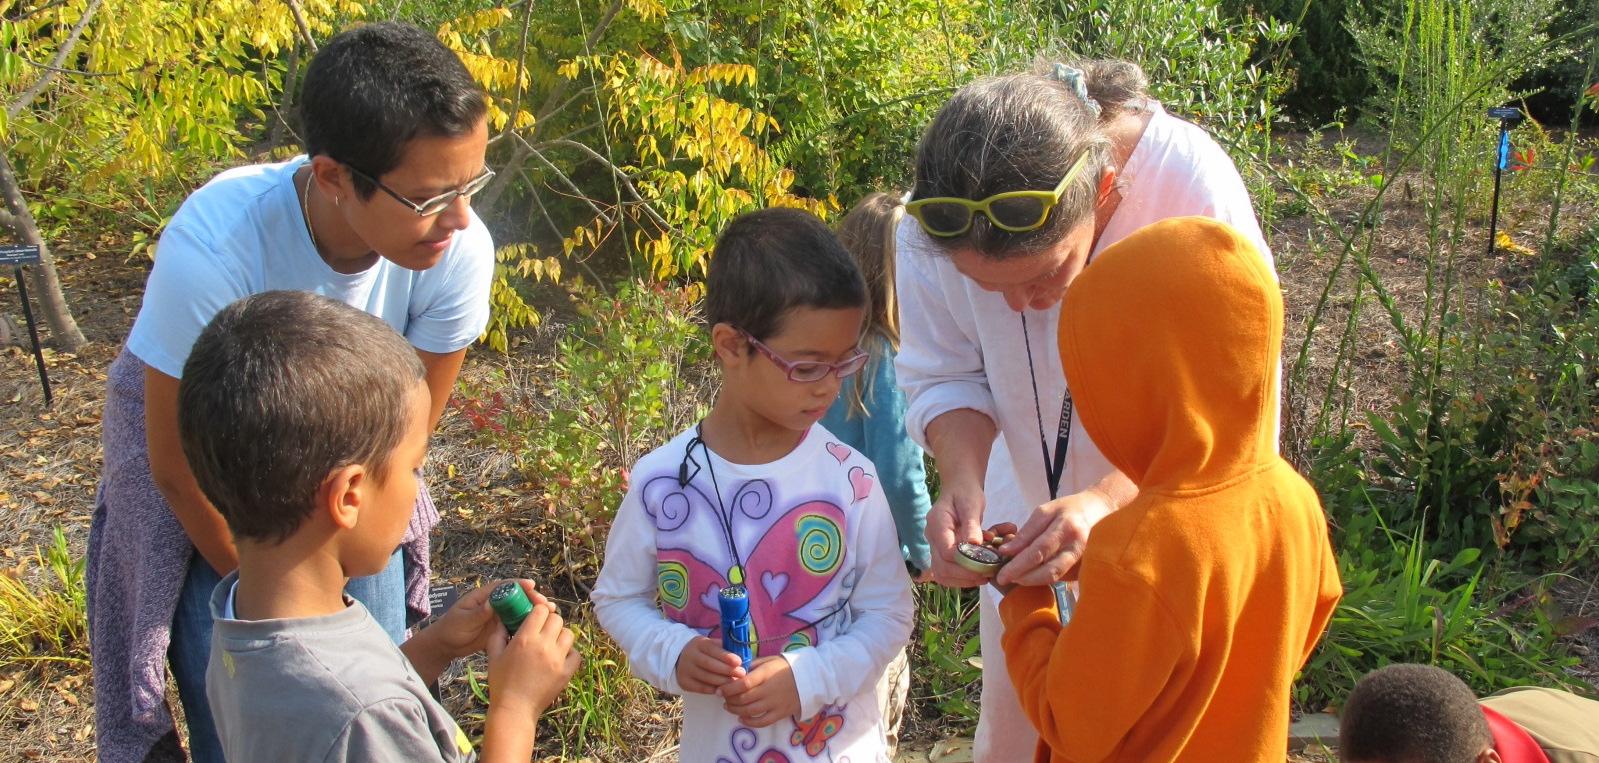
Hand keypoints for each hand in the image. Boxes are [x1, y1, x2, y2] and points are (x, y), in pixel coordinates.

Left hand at [430, 579, 542, 659]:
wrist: (447, 645)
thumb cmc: (451, 628)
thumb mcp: (462, 620)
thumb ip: (477, 613)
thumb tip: (492, 603)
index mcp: (485, 596)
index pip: (504, 586)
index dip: (519, 584)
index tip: (532, 585)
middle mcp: (495, 603)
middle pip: (517, 597)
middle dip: (532, 598)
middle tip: (546, 604)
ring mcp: (500, 616)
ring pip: (520, 610)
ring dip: (535, 611)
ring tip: (551, 614)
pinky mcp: (502, 628)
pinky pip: (518, 624)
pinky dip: (529, 624)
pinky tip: (541, 628)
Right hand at [485, 597, 580, 715]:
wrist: (514, 709)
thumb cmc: (501, 683)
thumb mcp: (493, 656)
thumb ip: (498, 634)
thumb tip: (504, 619)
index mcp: (525, 638)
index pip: (541, 610)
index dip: (538, 611)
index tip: (534, 617)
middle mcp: (544, 645)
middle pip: (557, 619)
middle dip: (549, 621)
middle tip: (542, 631)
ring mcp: (558, 658)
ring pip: (569, 633)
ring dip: (560, 635)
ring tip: (551, 644)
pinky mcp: (567, 671)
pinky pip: (576, 653)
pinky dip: (570, 653)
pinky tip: (559, 657)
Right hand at [675, 636, 744, 694]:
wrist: (681, 659)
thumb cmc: (705, 652)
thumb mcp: (711, 645)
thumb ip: (724, 649)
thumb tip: (743, 655)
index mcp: (699, 643)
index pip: (712, 649)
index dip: (726, 656)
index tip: (739, 662)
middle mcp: (690, 655)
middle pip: (709, 664)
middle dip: (727, 670)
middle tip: (741, 674)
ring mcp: (685, 670)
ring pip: (706, 677)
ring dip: (722, 681)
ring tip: (735, 683)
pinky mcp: (684, 682)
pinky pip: (701, 688)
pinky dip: (714, 689)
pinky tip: (724, 690)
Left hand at [719, 656, 799, 726]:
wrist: (809, 678)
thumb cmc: (785, 667)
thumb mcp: (769, 660)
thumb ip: (752, 666)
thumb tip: (735, 672)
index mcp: (766, 674)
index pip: (744, 683)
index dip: (729, 688)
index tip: (719, 689)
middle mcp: (769, 690)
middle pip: (744, 698)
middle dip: (729, 699)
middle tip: (723, 698)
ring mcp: (775, 703)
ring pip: (750, 711)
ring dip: (735, 710)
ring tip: (728, 707)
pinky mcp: (780, 713)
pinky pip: (762, 722)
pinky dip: (749, 722)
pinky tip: (741, 718)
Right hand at [924, 478, 989, 587]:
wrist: (958, 488)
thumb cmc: (966, 493)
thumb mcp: (972, 504)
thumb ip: (972, 524)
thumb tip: (974, 544)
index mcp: (937, 524)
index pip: (946, 552)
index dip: (965, 562)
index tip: (986, 565)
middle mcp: (932, 537)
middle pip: (941, 567)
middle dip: (965, 575)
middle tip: (987, 575)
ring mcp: (935, 546)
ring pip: (941, 573)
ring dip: (962, 580)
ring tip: (983, 578)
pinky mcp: (941, 552)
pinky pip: (946, 572)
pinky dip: (961, 578)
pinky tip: (977, 575)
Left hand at [995, 488, 1114, 586]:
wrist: (1102, 509)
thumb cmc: (1069, 509)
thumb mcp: (1045, 512)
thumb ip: (1026, 533)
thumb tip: (1006, 552)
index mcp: (1066, 528)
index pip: (1038, 551)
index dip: (1018, 565)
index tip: (1001, 574)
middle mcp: (1078, 546)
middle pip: (1049, 570)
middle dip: (1024, 578)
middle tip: (1005, 579)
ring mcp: (1085, 558)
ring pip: (1056, 577)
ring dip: (1034, 580)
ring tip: (1017, 576)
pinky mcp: (1087, 567)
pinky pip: (1063, 578)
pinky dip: (1046, 578)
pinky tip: (1034, 573)